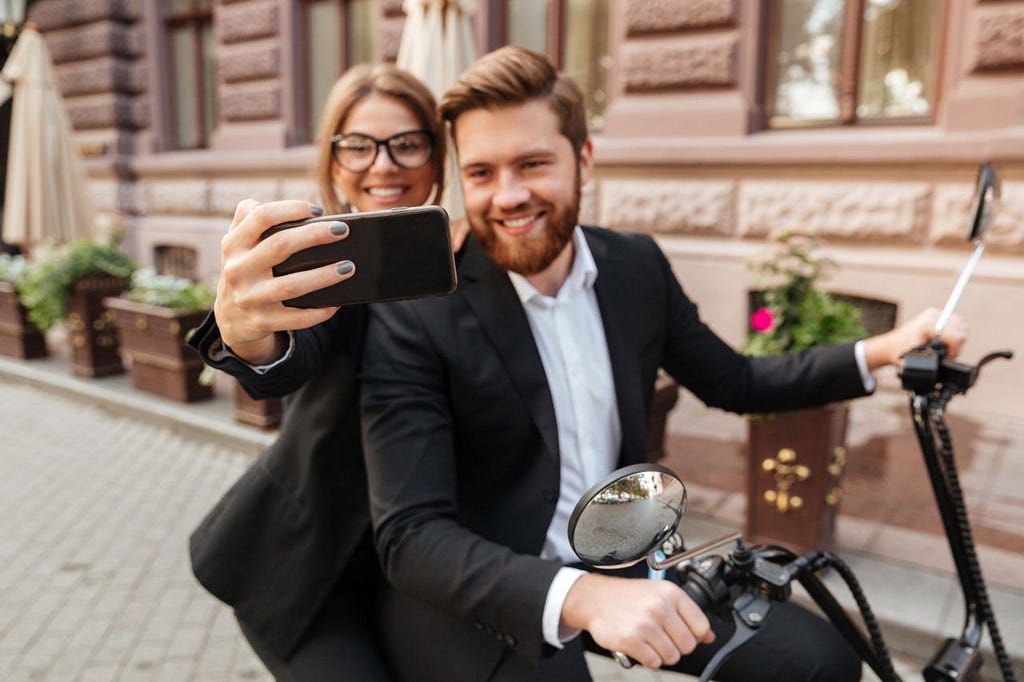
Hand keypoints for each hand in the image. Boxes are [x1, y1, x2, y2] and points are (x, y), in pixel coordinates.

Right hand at [215, 199, 354, 363]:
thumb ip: (248, 217)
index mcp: (234, 244)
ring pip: (291, 285)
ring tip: (348, 267)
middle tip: (342, 230)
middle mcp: (238, 270)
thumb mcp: (237, 243)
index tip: (317, 210)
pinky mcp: (263, 321)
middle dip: (315, 235)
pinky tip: (336, 303)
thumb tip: (278, 206)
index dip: (291, 209)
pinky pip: (297, 318)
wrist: (231, 318)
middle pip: (280, 245)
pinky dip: (319, 312)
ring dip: (324, 276)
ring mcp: (250, 298)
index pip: (262, 217)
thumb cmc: (245, 269)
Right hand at [562, 573, 713, 668]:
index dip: (695, 635)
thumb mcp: (660, 594)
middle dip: (676, 645)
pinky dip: (648, 659)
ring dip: (661, 653)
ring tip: (649, 640)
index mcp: (671, 594)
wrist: (596, 598)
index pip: (701, 626)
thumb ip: (687, 614)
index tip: (684, 633)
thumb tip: (709, 636)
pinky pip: (654, 662)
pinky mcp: (632, 640)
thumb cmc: (629, 596)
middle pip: (688, 645)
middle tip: (661, 636)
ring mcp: (646, 624)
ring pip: (672, 657)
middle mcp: (659, 607)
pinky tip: (640, 645)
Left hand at [863, 307, 968, 369]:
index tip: (948, 357)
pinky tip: (944, 341)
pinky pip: (955, 322)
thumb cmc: (901, 354)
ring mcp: (934, 313)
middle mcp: (932, 316)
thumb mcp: (916, 360)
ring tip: (945, 348)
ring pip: (961, 325)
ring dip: (957, 339)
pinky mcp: (935, 314)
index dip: (955, 350)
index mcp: (928, 326)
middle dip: (957, 344)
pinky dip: (954, 333)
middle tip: (947, 354)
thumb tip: (948, 362)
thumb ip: (933, 360)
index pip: (957, 336)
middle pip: (962, 329)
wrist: (892, 345)